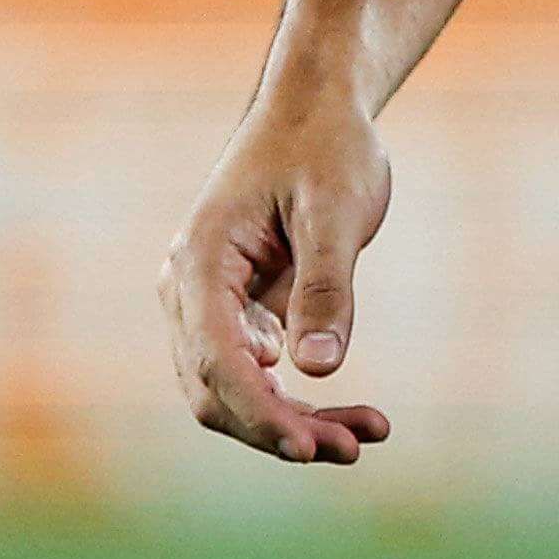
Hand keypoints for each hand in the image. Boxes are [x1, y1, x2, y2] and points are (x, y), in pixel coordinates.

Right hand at [159, 78, 398, 464]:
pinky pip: (260, 377)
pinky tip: (358, 418)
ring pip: (236, 392)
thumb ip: (326, 284)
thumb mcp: (336, 208)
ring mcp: (210, 308)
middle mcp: (190, 291)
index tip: (306, 448)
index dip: (257, 411)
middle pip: (216, 390)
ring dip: (294, 423)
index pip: (214, 357)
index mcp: (200, 260)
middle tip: (353, 447)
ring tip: (368, 435)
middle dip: (278, 428)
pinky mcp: (240, 317)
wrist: (315, 111)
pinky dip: (302, 402)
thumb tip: (319, 367)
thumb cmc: (324, 147)